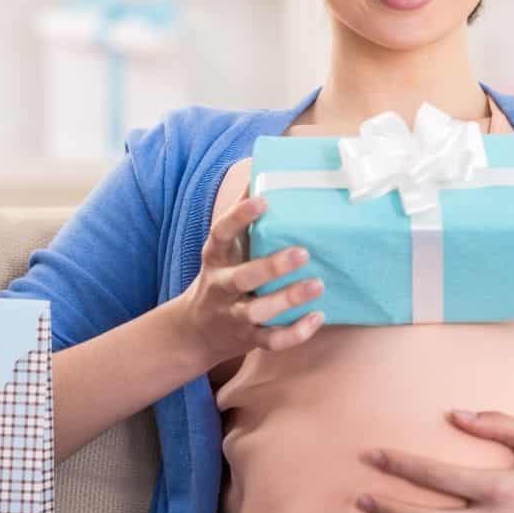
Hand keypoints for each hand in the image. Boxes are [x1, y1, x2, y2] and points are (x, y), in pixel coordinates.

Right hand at [176, 186, 324, 366]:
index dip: (239, 216)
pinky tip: (317, 317)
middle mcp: (221, 286)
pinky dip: (295, 333)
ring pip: (258, 311)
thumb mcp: (224, 248)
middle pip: (242, 277)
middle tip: (303, 252)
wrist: (195, 331)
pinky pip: (271, 340)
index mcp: (216, 257)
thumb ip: (242, 216)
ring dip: (287, 299)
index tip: (263, 200)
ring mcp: (233, 314)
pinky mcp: (248, 339)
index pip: (221, 232)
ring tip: (317, 285)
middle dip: (271, 266)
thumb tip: (262, 172)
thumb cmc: (221, 276)